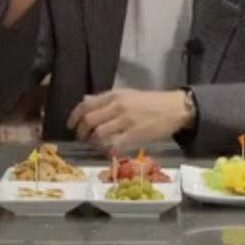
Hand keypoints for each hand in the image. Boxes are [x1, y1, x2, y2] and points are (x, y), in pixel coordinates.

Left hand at [67, 90, 191, 151]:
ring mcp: (126, 121)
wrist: (174, 108)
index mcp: (114, 95)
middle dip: (80, 131)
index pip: (86, 105)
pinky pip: (113, 144)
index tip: (71, 125)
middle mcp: (118, 107)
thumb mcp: (126, 94)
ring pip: (98, 133)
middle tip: (81, 137)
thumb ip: (105, 99)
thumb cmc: (150, 101)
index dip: (74, 116)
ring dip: (92, 142)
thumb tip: (84, 100)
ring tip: (93, 144)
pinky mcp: (135, 135)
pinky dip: (106, 149)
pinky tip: (106, 150)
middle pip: (89, 120)